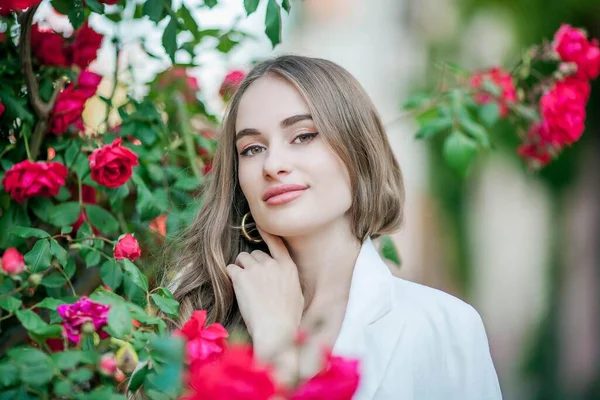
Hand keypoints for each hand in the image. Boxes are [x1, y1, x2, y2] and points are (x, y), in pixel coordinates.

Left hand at [226, 228, 303, 360]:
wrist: (275, 330)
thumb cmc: (288, 319)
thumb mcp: (297, 295)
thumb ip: (289, 281)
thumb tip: (283, 278)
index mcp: (288, 267)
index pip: (276, 243)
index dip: (266, 233)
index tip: (259, 224)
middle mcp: (272, 264)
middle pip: (256, 253)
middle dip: (251, 263)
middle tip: (251, 281)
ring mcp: (256, 269)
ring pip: (242, 258)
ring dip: (240, 268)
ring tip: (243, 284)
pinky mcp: (241, 277)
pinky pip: (231, 268)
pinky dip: (231, 275)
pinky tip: (235, 286)